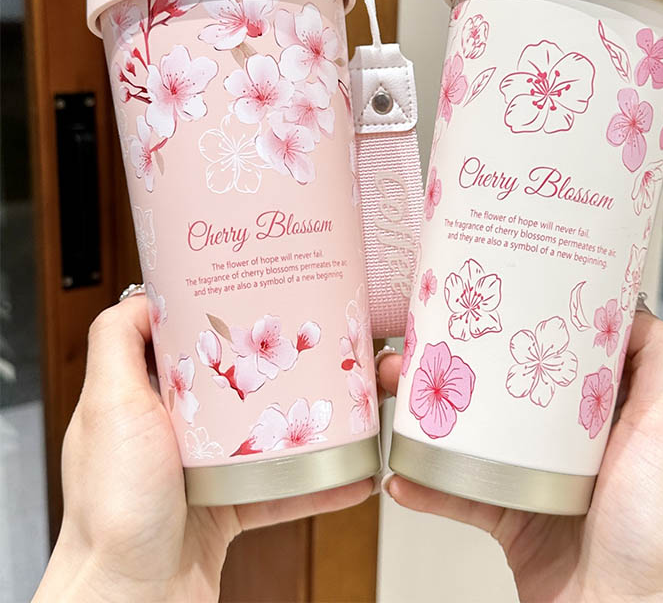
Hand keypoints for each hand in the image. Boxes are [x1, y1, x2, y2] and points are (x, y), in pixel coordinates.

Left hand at [34, 296, 373, 602]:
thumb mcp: (108, 404)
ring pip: (265, 433)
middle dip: (274, 365)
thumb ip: (116, 343)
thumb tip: (143, 294)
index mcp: (145, 399)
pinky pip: (283, 488)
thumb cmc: (114, 508)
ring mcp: (205, 469)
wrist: (132, 600)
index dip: (217, 316)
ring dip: (305, 421)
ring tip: (342, 400)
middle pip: (233, 383)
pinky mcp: (232, 505)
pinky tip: (350, 472)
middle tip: (313, 342)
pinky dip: (317, 483)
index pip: (183, 342)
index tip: (253, 294)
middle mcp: (174, 431)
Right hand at [379, 310, 662, 602]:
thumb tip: (630, 305)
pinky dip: (429, 485)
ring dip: (432, 416)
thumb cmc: (654, 530)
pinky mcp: (509, 518)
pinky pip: (460, 494)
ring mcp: (536, 480)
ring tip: (398, 389)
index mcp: (609, 416)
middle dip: (463, 363)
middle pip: (508, 388)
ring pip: (475, 436)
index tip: (499, 295)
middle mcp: (572, 443)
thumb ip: (660, 365)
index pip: (566, 354)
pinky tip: (403, 473)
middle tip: (425, 341)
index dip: (533, 322)